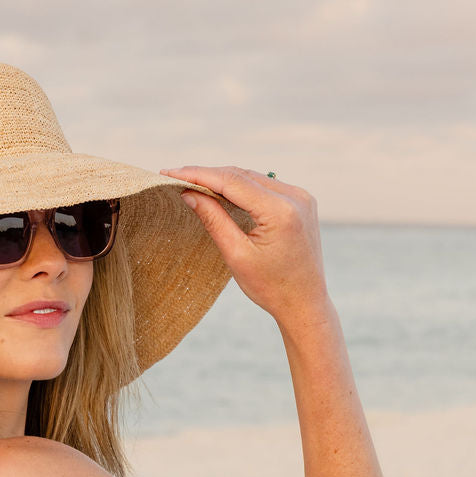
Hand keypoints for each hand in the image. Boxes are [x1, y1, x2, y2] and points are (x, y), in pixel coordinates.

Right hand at [159, 165, 327, 320]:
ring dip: (224, 179)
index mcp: (280, 211)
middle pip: (242, 175)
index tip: (170, 173)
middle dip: (208, 175)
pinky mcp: (301, 202)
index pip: (231, 181)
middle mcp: (295, 197)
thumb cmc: (271, 287)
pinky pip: (265, 186)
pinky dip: (242, 187)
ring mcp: (301, 198)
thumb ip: (213, 219)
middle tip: (176, 176)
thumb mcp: (236, 254)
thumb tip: (189, 193)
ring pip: (253, 178)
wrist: (304, 303)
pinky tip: (221, 190)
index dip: (198, 175)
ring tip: (193, 183)